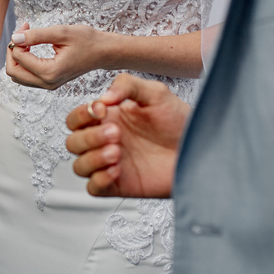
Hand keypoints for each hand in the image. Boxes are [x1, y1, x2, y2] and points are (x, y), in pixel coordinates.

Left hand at [6, 22, 105, 89]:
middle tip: (22, 33)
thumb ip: (36, 35)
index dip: (17, 40)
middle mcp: (48, 83)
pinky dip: (24, 62)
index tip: (26, 26)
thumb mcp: (61, 32)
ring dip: (17, 57)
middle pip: (13, 73)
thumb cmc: (87, 40)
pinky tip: (31, 47)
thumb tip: (15, 38)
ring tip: (27, 39)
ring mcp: (48, 85)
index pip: (19, 59)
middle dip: (13, 51)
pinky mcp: (50, 82)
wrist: (104, 52)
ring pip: (18, 76)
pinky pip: (27, 76)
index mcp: (50, 72)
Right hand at [66, 74, 190, 197]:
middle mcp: (106, 141)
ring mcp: (111, 164)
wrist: (201, 148)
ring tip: (117, 152)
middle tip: (116, 134)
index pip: (76, 118)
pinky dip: (99, 179)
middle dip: (89, 137)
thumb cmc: (180, 122)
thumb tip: (103, 98)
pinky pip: (93, 188)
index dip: (81, 115)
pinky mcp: (119, 185)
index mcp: (109, 118)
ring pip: (79, 166)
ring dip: (92, 158)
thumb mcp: (156, 93)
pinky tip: (118, 169)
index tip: (101, 111)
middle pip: (73, 143)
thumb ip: (127, 85)